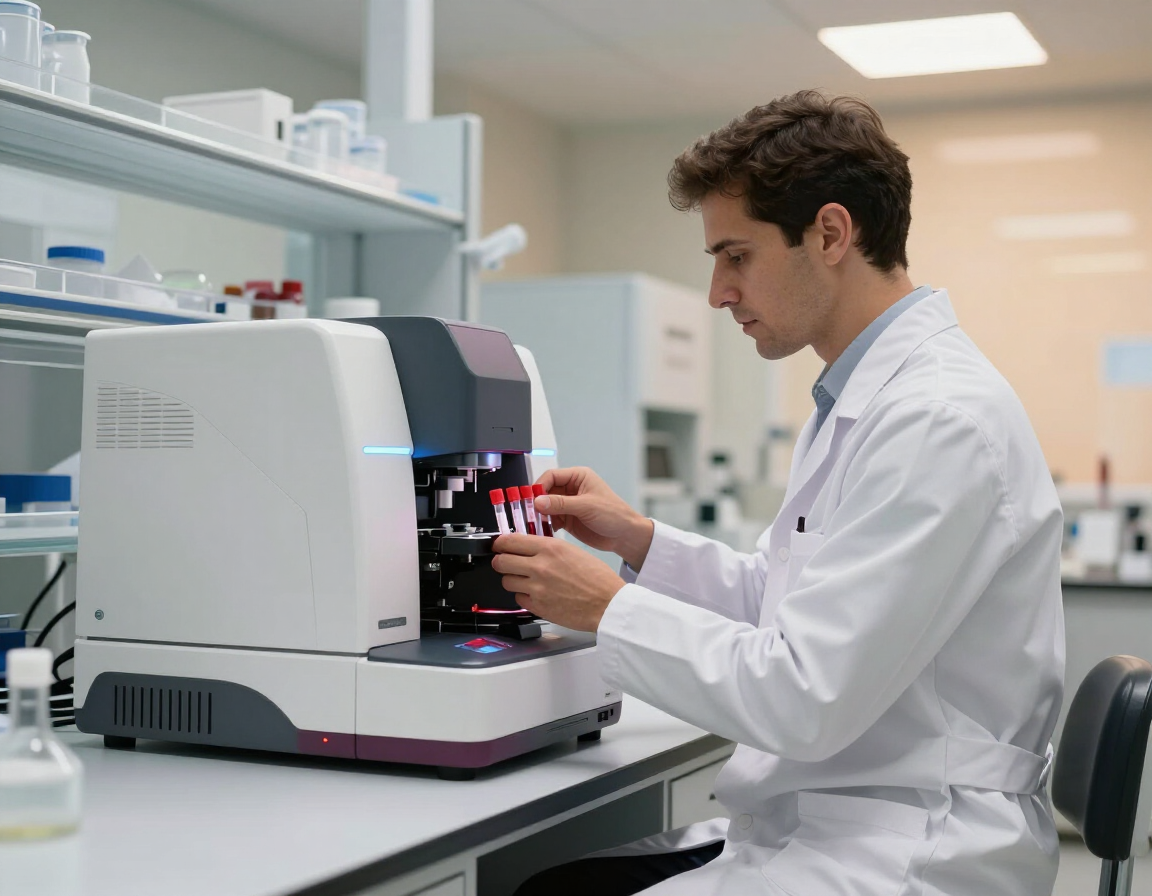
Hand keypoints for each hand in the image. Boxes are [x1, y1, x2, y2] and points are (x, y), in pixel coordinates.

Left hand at [491, 534, 625, 631]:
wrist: (608, 604)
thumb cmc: (598, 579)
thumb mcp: (573, 552)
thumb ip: (548, 549)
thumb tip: (529, 548)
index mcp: (550, 548)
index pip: (510, 542)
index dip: (500, 544)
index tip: (499, 546)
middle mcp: (540, 566)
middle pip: (501, 561)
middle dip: (500, 562)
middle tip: (504, 563)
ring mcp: (537, 588)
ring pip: (506, 581)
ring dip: (512, 580)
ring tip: (523, 580)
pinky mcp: (538, 606)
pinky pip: (518, 599)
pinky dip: (523, 596)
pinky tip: (535, 594)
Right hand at [532, 467, 654, 569]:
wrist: (625, 536)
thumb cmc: (614, 514)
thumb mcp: (587, 506)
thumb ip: (561, 503)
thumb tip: (538, 501)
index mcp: (578, 477)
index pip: (551, 476)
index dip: (539, 486)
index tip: (531, 499)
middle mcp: (571, 489)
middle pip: (545, 491)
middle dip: (536, 502)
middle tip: (528, 513)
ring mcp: (568, 504)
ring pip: (545, 506)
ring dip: (539, 515)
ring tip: (535, 524)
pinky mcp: (567, 519)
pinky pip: (550, 519)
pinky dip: (545, 524)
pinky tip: (544, 531)